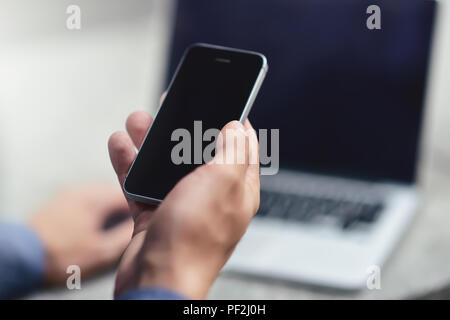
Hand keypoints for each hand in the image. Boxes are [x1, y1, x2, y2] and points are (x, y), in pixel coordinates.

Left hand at [29, 184, 132, 285]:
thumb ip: (123, 236)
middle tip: (131, 222)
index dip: (142, 203)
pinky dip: (94, 210)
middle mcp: (83, 190)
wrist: (22, 256)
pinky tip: (94, 225)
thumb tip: (141, 228)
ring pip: (99, 195)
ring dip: (109, 207)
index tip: (145, 215)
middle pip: (115, 191)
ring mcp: (69, 195)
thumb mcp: (100, 252)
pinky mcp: (59, 203)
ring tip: (114, 225)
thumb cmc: (59, 254)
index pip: (130, 191)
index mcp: (96, 197)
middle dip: (125, 206)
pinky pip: (85, 200)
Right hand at [108, 110, 259, 298]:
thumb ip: (232, 152)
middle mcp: (212, 196)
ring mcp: (182, 206)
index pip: (242, 149)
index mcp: (237, 189)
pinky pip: (142, 183)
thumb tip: (237, 128)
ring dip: (151, 143)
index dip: (234, 124)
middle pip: (199, 153)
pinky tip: (120, 146)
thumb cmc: (193, 240)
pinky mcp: (156, 214)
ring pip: (167, 166)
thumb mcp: (221, 183)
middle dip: (184, 129)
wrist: (157, 281)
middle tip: (172, 107)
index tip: (223, 104)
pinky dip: (131, 165)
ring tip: (138, 121)